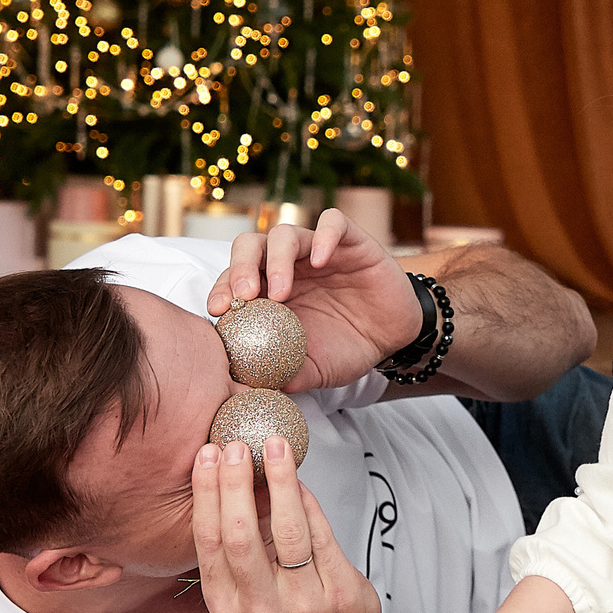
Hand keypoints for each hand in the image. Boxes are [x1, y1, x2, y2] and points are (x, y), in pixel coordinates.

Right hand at [192, 434, 382, 612]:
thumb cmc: (288, 611)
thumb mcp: (250, 587)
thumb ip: (239, 541)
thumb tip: (233, 473)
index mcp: (226, 604)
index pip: (208, 540)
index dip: (206, 494)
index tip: (207, 456)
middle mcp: (259, 608)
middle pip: (239, 535)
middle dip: (235, 483)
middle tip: (236, 446)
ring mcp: (300, 604)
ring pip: (286, 531)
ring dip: (279, 482)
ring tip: (275, 448)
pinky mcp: (336, 593)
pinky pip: (319, 535)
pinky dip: (307, 502)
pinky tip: (298, 478)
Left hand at [203, 211, 421, 390]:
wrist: (394, 338)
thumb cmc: (348, 348)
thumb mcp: (314, 369)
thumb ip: (287, 374)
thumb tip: (258, 389)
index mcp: (271, 292)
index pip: (234, 278)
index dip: (221, 289)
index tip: (218, 311)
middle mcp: (290, 266)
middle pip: (251, 246)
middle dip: (240, 267)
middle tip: (244, 296)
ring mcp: (318, 251)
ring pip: (285, 234)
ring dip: (276, 259)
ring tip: (281, 292)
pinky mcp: (351, 242)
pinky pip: (334, 222)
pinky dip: (323, 235)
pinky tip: (320, 260)